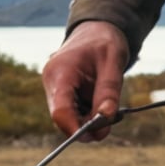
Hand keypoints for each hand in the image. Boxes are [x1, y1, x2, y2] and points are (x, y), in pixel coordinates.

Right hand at [41, 20, 129, 139]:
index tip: (97, 136)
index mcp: (60, 72)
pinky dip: (88, 115)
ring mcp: (54, 90)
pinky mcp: (60, 95)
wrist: (95, 30)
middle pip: (64, 119)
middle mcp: (51, 83)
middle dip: (88, 125)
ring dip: (90, 120)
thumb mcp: (113, 62)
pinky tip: (100, 103)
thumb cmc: (104, 40)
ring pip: (69, 119)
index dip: (75, 129)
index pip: (60, 111)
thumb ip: (109, 91)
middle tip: (112, 118)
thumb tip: (106, 119)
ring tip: (109, 104)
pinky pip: (73, 113)